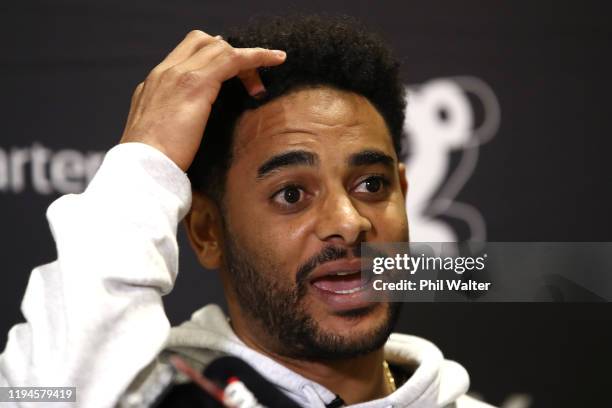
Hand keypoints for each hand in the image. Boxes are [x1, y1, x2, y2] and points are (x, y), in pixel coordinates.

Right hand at [120, 30, 285, 170]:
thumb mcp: (161, 138)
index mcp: (153, 85)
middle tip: (249, 81)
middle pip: (202, 42)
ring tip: (266, 75)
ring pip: (219, 47)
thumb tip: (194, 127)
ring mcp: (177, 75)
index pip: (186, 54)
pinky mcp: (195, 84)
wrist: (141, 169)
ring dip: (247, 58)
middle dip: (229, 54)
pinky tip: (275, 60)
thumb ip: (174, 124)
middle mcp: (163, 73)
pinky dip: (256, 56)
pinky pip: (232, 59)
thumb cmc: (154, 165)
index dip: (212, 57)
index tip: (232, 74)